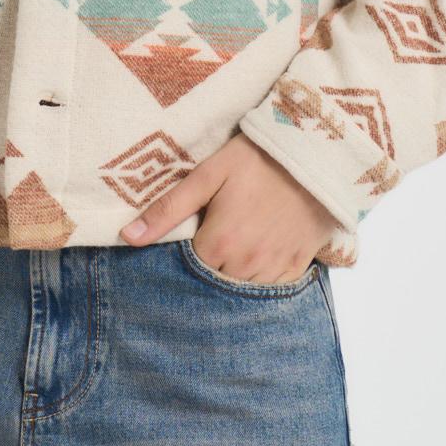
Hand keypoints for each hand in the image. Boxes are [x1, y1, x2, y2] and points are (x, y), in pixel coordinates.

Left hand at [119, 134, 338, 284]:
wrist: (317, 154)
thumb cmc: (258, 159)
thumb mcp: (208, 175)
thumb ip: (168, 209)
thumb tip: (128, 236)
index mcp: (220, 243)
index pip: (188, 270)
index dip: (186, 254)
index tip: (192, 235)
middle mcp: (247, 264)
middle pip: (215, 283)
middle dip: (210, 265)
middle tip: (215, 237)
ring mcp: (275, 268)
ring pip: (243, 291)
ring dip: (235, 275)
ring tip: (237, 245)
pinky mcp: (300, 265)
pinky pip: (274, 289)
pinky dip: (263, 278)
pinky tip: (260, 254)